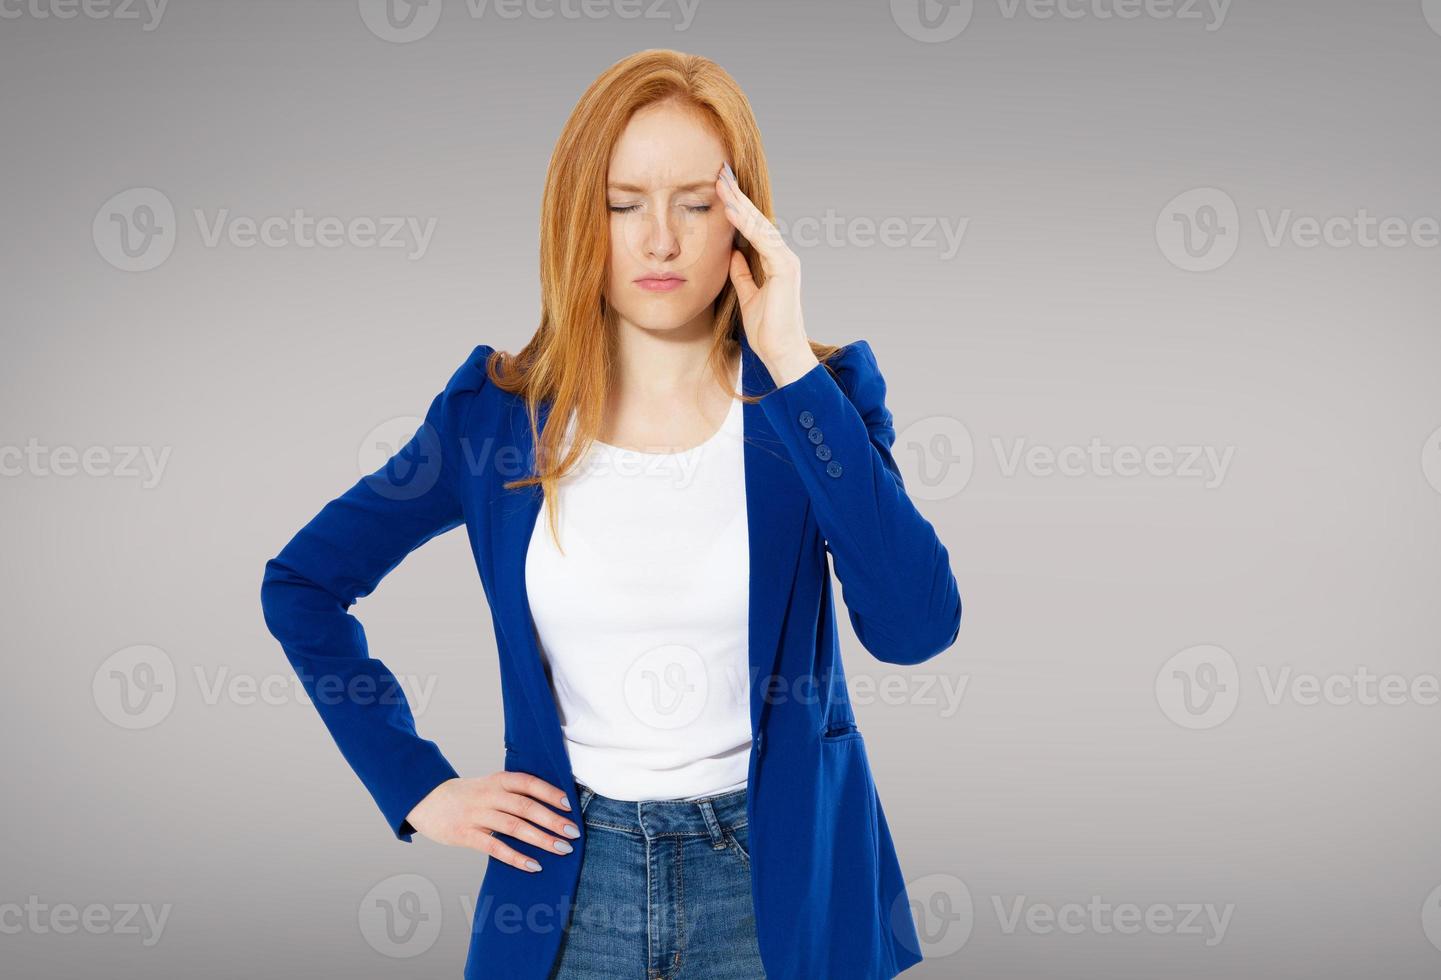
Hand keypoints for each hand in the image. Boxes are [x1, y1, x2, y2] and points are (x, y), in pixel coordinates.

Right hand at [404, 772, 579, 872]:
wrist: (426, 799)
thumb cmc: (468, 795)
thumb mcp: (490, 785)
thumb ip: (515, 793)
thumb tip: (552, 807)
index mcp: (498, 780)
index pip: (529, 783)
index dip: (550, 793)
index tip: (569, 806)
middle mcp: (489, 795)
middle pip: (526, 806)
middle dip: (552, 820)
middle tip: (573, 833)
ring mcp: (476, 815)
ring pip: (514, 827)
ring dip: (541, 839)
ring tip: (561, 849)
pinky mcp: (465, 835)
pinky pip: (494, 847)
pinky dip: (516, 857)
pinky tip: (533, 865)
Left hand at [717, 162, 819, 386]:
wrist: (781, 353)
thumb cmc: (767, 330)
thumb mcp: (747, 296)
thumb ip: (742, 274)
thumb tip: (732, 254)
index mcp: (774, 261)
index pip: (751, 228)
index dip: (736, 208)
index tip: (719, 189)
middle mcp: (782, 256)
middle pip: (756, 219)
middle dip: (737, 196)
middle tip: (720, 173)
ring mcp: (786, 260)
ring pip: (758, 224)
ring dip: (739, 203)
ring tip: (721, 183)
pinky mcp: (785, 268)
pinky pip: (762, 239)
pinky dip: (745, 223)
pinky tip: (730, 209)